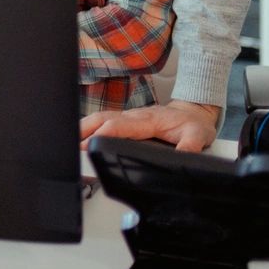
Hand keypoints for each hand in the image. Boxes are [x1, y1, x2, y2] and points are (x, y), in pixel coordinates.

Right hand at [80, 100, 218, 151]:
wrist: (194, 112)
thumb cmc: (193, 123)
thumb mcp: (198, 135)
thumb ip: (190, 146)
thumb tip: (182, 157)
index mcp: (148, 120)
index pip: (120, 125)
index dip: (103, 133)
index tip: (90, 143)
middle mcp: (135, 116)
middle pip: (103, 118)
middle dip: (85, 128)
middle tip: (71, 143)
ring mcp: (129, 116)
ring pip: (100, 117)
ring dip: (84, 127)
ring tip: (69, 140)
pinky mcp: (126, 120)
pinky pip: (104, 120)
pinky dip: (89, 127)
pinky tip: (80, 136)